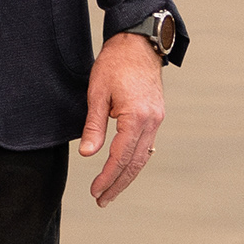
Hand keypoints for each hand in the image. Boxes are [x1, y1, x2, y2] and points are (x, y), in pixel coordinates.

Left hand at [77, 31, 165, 207]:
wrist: (139, 42)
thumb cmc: (115, 63)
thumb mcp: (97, 93)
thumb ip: (93, 126)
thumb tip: (87, 154)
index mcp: (136, 117)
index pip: (120, 156)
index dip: (107, 177)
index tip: (95, 191)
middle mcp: (151, 121)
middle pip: (135, 163)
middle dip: (118, 184)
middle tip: (102, 200)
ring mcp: (157, 119)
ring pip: (143, 156)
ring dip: (127, 176)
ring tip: (111, 191)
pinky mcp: (157, 115)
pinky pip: (147, 145)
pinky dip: (136, 161)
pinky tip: (125, 169)